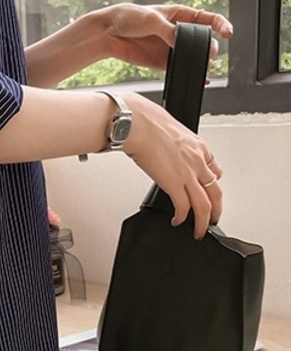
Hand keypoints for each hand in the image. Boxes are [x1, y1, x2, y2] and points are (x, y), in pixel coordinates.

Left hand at [101, 3, 232, 70]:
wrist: (108, 34)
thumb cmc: (129, 17)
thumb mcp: (150, 19)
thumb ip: (167, 31)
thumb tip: (179, 41)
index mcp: (180, 15)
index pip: (208, 19)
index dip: (220, 25)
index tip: (227, 33)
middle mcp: (178, 32)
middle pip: (203, 40)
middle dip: (209, 47)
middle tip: (207, 54)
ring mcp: (170, 48)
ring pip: (192, 56)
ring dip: (200, 63)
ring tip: (202, 67)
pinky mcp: (161, 62)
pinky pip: (179, 69)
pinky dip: (189, 74)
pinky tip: (199, 79)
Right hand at [121, 92, 222, 238]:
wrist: (134, 123)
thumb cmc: (144, 120)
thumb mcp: (166, 128)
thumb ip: (168, 140)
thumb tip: (158, 142)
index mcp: (196, 145)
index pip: (213, 169)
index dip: (212, 183)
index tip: (209, 190)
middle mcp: (197, 160)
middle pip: (215, 191)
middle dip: (216, 208)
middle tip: (214, 218)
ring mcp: (188, 174)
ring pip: (205, 204)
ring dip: (204, 221)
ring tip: (199, 230)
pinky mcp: (174, 184)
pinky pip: (184, 208)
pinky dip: (183, 218)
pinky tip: (178, 222)